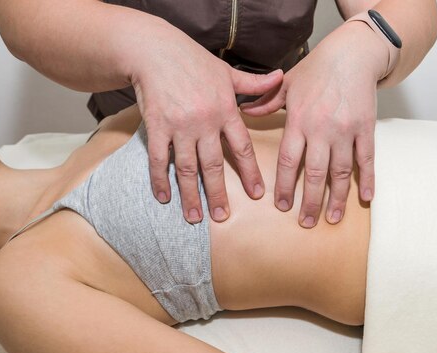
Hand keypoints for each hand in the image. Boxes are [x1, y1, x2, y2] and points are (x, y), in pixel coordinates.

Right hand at [128, 26, 282, 223]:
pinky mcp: (157, 126)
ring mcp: (180, 126)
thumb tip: (281, 76)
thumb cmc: (194, 61)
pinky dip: (160, 180)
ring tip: (194, 218)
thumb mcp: (227, 72)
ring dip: (190, 195)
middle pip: (213, 165)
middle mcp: (205, 122)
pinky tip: (163, 197)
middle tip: (223, 216)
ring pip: (187, 168)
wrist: (156, 51)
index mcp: (226, 110)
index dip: (250, 172)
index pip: (242, 147)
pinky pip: (159, 159)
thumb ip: (254, 84)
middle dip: (218, 194)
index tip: (257, 194)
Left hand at [240, 21, 388, 227]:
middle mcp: (322, 129)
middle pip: (315, 173)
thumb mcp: (287, 82)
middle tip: (306, 223)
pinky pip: (367, 159)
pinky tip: (366, 199)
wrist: (353, 53)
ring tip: (332, 219)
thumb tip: (245, 113)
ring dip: (337, 198)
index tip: (282, 206)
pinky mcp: (366, 128)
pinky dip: (368, 180)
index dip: (285, 186)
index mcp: (299, 120)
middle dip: (310, 201)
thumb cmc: (317, 67)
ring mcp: (346, 130)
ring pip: (341, 172)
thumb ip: (266, 101)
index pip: (289, 161)